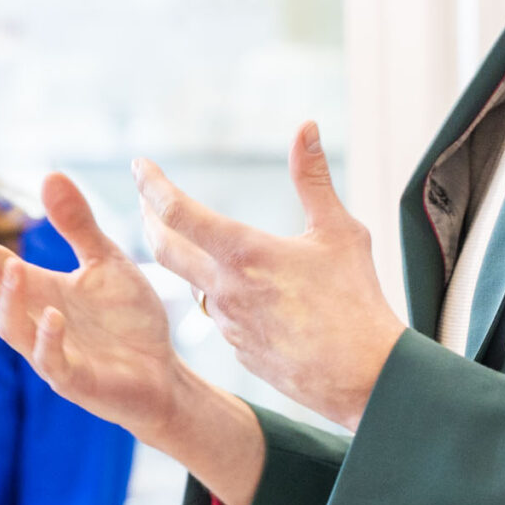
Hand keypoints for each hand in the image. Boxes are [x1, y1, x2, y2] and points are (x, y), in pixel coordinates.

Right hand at [0, 177, 188, 444]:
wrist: (164, 371)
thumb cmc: (130, 319)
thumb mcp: (106, 261)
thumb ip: (78, 225)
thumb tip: (49, 174)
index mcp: (39, 291)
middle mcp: (35, 321)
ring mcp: (51, 353)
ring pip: (11, 330)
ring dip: (7, 300)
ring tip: (13, 268)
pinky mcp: (75, 380)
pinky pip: (51, 362)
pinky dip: (47, 339)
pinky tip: (53, 315)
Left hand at [138, 121, 403, 429]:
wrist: (365, 377)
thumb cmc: (357, 300)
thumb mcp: (339, 231)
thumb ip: (313, 178)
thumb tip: (305, 127)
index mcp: (244, 253)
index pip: (178, 212)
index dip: (152, 185)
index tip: (139, 167)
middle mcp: (225, 289)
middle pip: (164, 250)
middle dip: (148, 220)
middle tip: (143, 201)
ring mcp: (229, 325)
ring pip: (194, 284)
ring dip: (185, 259)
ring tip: (186, 241)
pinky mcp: (240, 351)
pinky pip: (219, 316)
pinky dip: (218, 295)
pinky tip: (235, 291)